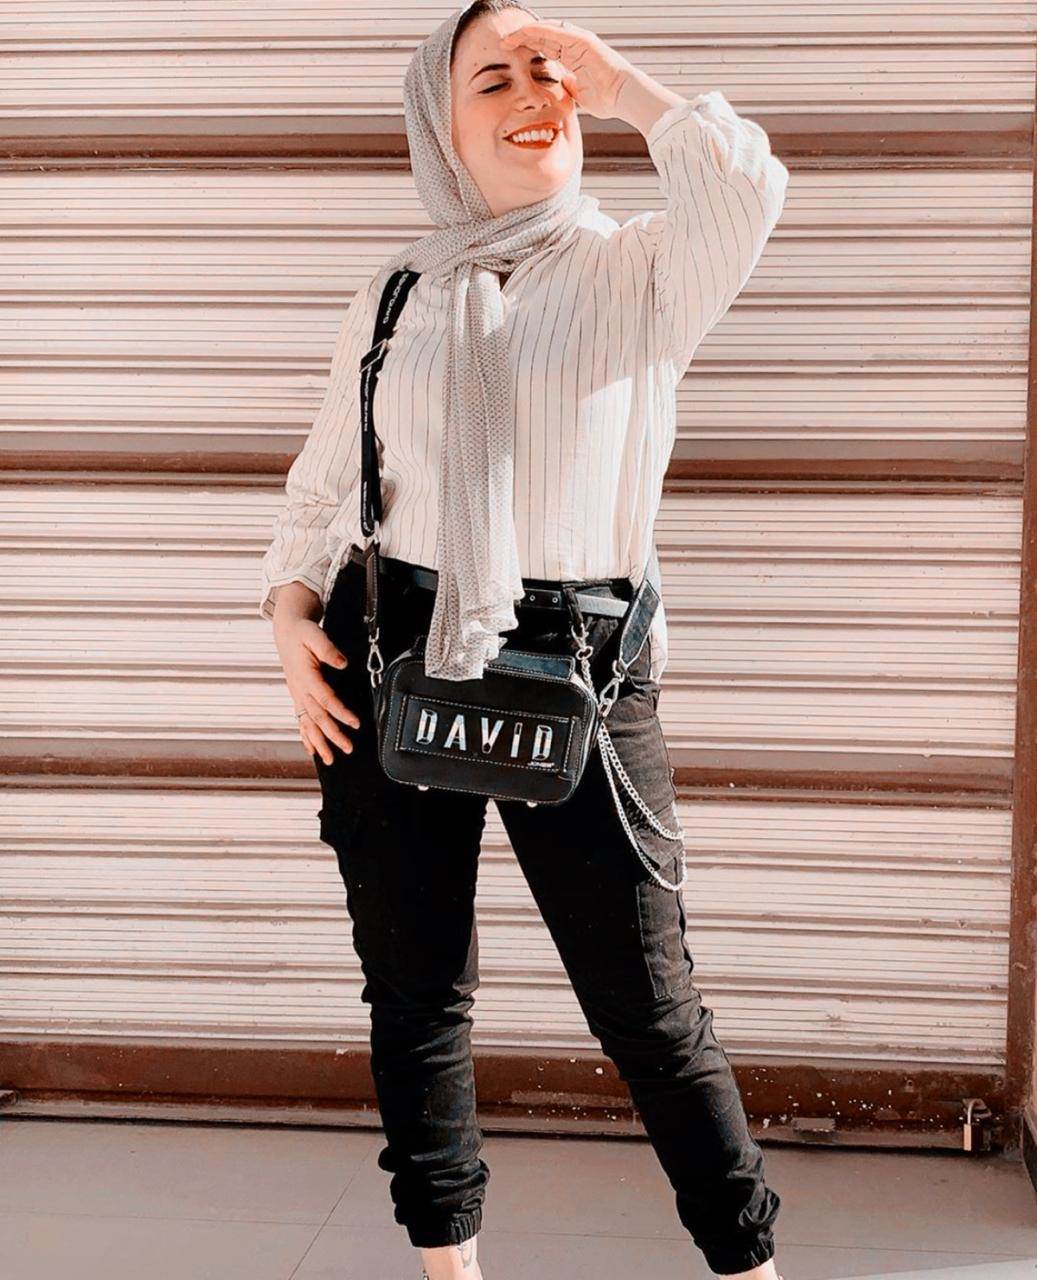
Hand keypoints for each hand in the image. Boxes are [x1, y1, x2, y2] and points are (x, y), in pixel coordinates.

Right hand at [273, 614, 361, 764]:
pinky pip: (300, 720)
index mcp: (305, 675)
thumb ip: (328, 648)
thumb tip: (342, 663)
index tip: (355, 723)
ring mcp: (297, 694)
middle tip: (348, 748)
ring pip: (307, 723)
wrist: (287, 631)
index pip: (325, 698)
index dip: (340, 712)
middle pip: (317, 717)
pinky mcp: (298, 696)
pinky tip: (312, 750)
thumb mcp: (315, 634)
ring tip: (330, 759)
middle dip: (332, 735)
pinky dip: (306, 737)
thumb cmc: (302, 632)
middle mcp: (299, 689)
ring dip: (319, 742)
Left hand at [498, 19, 635, 120]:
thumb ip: (567, 88)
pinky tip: (525, 32)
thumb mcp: (578, 95)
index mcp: (573, 58)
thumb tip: (558, 87)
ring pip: (547, 31)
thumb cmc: (608, 99)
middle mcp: (575, 46)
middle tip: (504, 43)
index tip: (511, 54)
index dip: (528, 49)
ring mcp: (579, 41)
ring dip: (526, 33)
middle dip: (522, 38)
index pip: (546, 48)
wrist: (623, 98)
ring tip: (509, 37)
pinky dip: (540, 31)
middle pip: (543, 37)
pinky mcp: (583, 40)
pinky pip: (557, 32)